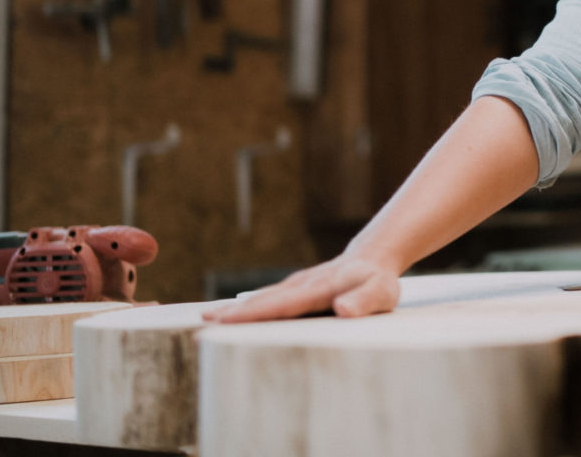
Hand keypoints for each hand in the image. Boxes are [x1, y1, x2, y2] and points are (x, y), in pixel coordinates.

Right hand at [201, 253, 399, 322]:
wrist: (373, 256)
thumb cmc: (378, 280)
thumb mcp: (380, 293)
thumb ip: (363, 301)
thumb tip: (344, 309)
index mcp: (317, 290)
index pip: (281, 304)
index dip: (253, 314)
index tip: (224, 321)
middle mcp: (301, 285)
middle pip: (263, 300)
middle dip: (232, 313)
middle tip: (201, 324)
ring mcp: (295, 285)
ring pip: (261, 297)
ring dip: (234, 309)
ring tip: (206, 319)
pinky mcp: (294, 288)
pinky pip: (267, 298)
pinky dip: (247, 306)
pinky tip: (230, 315)